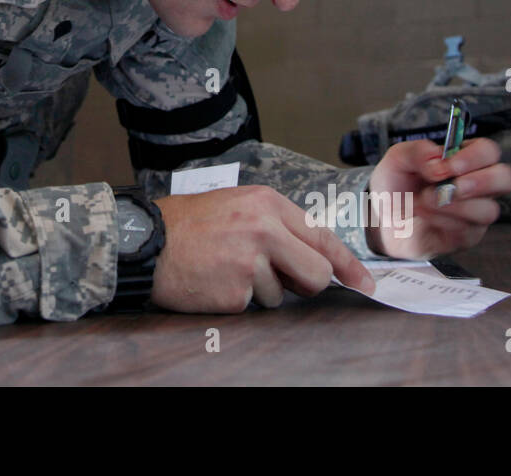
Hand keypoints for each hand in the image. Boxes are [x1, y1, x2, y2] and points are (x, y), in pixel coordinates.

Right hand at [149, 185, 377, 312]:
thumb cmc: (188, 224)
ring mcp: (250, 262)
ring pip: (281, 294)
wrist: (145, 240)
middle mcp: (264, 229)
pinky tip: (214, 280)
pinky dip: (236, 299)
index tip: (365, 283)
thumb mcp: (236, 206)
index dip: (349, 265)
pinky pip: (252, 306)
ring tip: (225, 268)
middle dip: (307, 284)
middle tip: (285, 281)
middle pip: (317, 273)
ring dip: (259, 290)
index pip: (322, 237)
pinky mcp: (235, 292)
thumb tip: (314, 257)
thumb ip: (275, 225)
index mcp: (266, 203)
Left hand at [366, 137, 510, 258]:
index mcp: (464, 160)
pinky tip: (424, 216)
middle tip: (452, 186)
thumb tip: (439, 161)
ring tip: (423, 201)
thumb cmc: (397, 186)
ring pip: (488, 209)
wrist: (383, 219)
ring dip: (452, 204)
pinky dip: (442, 220)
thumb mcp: (398, 160)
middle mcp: (477, 185)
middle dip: (481, 181)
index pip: (488, 152)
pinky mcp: (467, 237)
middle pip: (505, 178)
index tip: (448, 165)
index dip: (474, 157)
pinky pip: (467, 230)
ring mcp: (475, 213)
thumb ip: (417, 151)